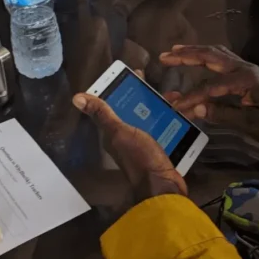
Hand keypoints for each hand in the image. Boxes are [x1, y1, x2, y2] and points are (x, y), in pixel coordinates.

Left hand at [72, 93, 187, 201]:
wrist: (163, 185)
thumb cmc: (140, 157)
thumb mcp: (120, 132)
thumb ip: (102, 115)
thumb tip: (76, 97)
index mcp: (114, 132)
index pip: (114, 104)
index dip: (122, 88)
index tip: (135, 73)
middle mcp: (127, 137)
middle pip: (134, 111)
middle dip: (146, 96)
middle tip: (159, 84)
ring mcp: (144, 144)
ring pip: (151, 119)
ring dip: (161, 107)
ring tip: (174, 96)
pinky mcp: (160, 150)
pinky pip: (164, 129)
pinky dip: (171, 120)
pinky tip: (182, 113)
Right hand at [159, 45, 258, 145]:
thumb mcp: (254, 125)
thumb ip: (224, 115)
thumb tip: (197, 108)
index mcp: (245, 80)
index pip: (210, 87)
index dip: (191, 97)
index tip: (174, 105)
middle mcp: (244, 68)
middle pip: (210, 56)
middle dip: (186, 56)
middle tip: (164, 56)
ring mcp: (247, 67)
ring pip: (217, 53)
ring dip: (195, 51)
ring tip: (175, 51)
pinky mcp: (249, 72)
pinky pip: (223, 58)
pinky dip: (207, 55)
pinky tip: (199, 57)